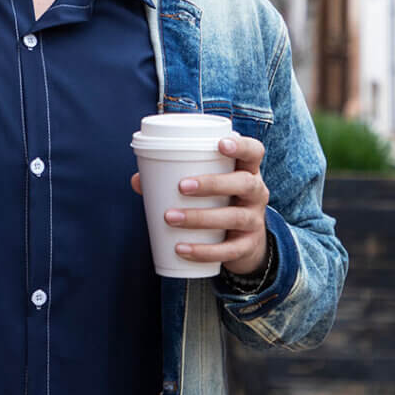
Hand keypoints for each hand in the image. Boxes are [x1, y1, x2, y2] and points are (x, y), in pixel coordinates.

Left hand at [130, 134, 269, 275]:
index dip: (241, 145)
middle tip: (181, 186)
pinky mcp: (248, 246)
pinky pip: (229, 250)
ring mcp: (255, 220)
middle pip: (244, 183)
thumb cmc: (218, 201)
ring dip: (200, 217)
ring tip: (171, 217)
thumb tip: (137, 180)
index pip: (254, 152)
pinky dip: (204, 251)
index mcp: (246, 170)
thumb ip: (173, 178)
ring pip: (235, 217)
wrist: (244, 242)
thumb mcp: (206, 186)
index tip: (220, 144)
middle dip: (212, 183)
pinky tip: (181, 249)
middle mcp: (256, 192)